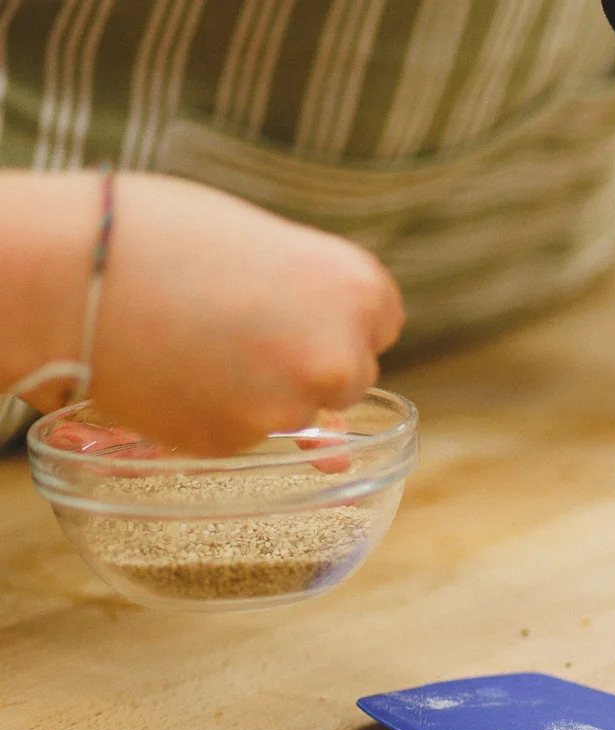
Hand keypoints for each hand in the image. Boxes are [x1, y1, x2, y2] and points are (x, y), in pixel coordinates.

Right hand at [24, 174, 403, 455]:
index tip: (289, 307)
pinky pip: (240, 435)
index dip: (332, 318)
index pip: (380, 323)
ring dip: (260, 394)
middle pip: (348, 377)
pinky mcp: (236, 442)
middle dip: (303, 362)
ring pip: (295, 414)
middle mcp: (338, 356)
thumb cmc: (155, 233)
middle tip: (236, 328)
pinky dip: (212, 415)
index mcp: (357, 290)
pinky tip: (171, 372)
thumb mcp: (256, 249)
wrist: (65, 269)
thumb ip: (310, 307)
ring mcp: (289, 407)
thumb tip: (334, 412)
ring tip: (193, 344)